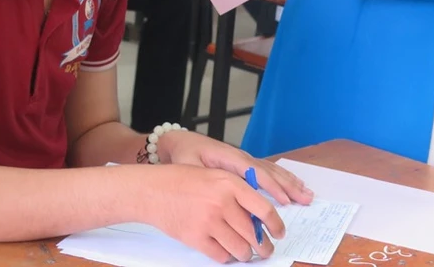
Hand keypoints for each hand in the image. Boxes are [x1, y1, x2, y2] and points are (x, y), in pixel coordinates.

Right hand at [151, 131, 313, 262]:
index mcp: (230, 183)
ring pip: (240, 249)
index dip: (276, 224)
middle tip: (266, 249)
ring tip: (247, 252)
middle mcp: (222, 202)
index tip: (280, 232)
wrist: (154, 190)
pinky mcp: (196, 238)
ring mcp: (209, 221)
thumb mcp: (216, 176)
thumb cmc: (185, 181)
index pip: (264, 209)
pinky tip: (226, 251)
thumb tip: (259, 217)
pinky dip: (227, 256)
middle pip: (253, 234)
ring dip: (246, 254)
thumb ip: (239, 192)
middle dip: (263, 246)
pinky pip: (221, 255)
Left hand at [158, 130, 312, 206]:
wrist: (180, 141)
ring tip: (307, 193)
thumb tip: (217, 193)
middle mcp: (240, 157)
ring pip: (271, 171)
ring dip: (290, 183)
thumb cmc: (184, 154)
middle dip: (289, 186)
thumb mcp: (188, 166)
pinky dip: (283, 180)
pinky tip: (293, 186)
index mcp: (228, 156)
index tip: (285, 199)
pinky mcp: (244, 164)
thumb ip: (202, 178)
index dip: (271, 186)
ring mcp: (244, 160)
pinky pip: (267, 172)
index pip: (254, 172)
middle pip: (269, 171)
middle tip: (306, 198)